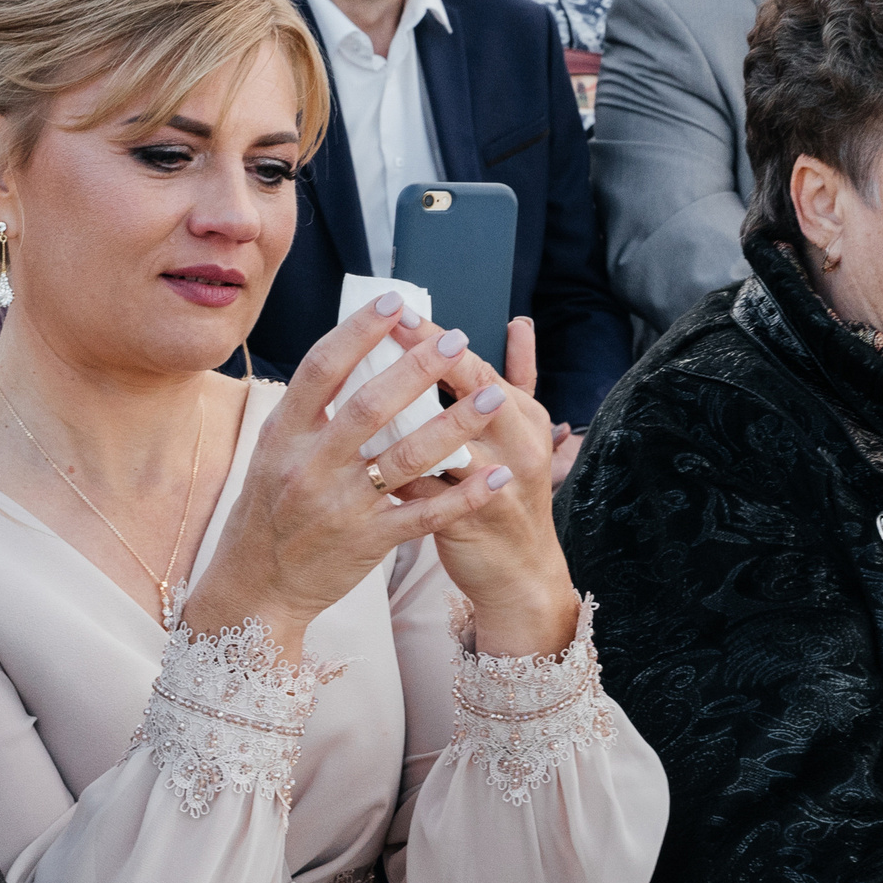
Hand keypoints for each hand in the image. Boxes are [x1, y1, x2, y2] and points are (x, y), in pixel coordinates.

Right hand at [184, 293, 517, 652]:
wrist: (256, 588)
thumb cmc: (269, 512)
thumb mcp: (274, 453)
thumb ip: (310, 410)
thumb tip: (351, 350)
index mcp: (283, 434)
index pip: (321, 369)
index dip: (358, 332)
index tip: (394, 301)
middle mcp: (309, 466)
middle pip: (370, 406)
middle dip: (418, 370)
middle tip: (459, 341)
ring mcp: (339, 505)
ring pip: (406, 458)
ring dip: (455, 425)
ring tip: (494, 396)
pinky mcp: (368, 541)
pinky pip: (425, 513)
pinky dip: (464, 494)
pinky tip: (497, 474)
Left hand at [377, 314, 579, 656]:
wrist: (522, 573)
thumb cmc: (511, 494)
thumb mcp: (522, 433)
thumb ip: (516, 378)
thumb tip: (519, 324)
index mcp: (524, 417)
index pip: (478, 365)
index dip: (437, 338)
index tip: (398, 309)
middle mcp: (518, 445)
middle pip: (470, 390)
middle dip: (422, 359)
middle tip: (380, 333)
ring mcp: (497, 484)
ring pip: (446, 442)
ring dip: (402, 416)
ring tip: (358, 391)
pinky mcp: (470, 523)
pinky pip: (425, 494)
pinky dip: (394, 476)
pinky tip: (361, 460)